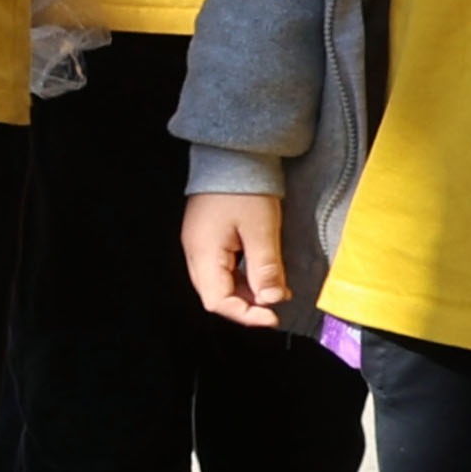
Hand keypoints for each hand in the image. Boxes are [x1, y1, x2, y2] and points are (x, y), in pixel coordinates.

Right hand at [182, 190, 290, 327]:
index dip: (245, 315)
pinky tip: (262, 274)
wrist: (232, 155)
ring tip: (275, 290)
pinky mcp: (206, 237)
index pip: (218, 301)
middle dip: (246, 306)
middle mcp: (195, 253)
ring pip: (218, 283)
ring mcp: (198, 245)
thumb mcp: (262, 230)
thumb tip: (271, 300)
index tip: (274, 316)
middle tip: (275, 307)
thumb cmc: (246, 190)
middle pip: (214, 295)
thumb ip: (265, 268)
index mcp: (203, 254)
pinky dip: (242, 277)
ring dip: (245, 292)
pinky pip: (221, 268)